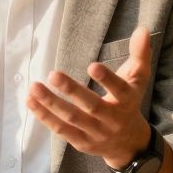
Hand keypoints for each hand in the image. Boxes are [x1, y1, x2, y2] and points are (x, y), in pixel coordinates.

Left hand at [26, 26, 153, 167]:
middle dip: (72, 91)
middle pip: (92, 106)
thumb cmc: (129, 102)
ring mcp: (95, 133)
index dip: (107, 79)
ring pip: (72, 119)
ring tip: (34, 87)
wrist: (129, 144)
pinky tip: (30, 101)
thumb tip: (142, 29)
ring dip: (51, 103)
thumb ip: (140, 54)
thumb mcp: (138, 79)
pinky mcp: (80, 142)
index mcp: (127, 101)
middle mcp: (112, 119)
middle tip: (53, 74)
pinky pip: (61, 130)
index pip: (119, 90)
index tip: (92, 66)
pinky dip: (45, 116)